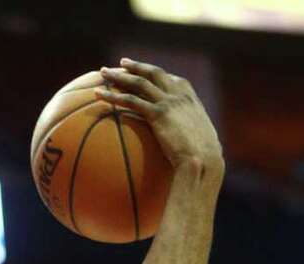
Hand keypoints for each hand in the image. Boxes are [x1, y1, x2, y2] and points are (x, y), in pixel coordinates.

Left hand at [96, 60, 222, 173]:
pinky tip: (99, 94)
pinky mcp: (158, 114)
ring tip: (103, 73)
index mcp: (188, 96)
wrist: (204, 160)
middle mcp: (178, 93)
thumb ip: (188, 133)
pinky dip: (113, 96)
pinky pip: (131, 101)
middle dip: (135, 66)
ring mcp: (168, 101)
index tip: (140, 71)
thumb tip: (184, 143)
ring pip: (139, 82)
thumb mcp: (199, 138)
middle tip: (120, 63)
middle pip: (152, 73)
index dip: (151, 73)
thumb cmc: (203, 158)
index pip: (166, 78)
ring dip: (119, 76)